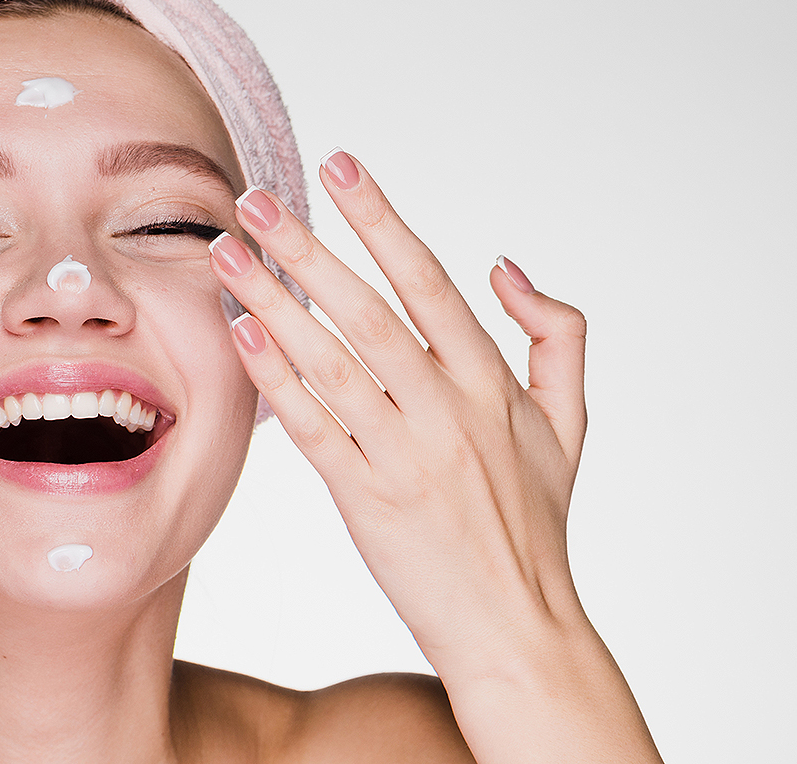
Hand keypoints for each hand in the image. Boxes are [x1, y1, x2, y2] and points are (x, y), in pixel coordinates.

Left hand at [209, 149, 658, 763]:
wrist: (520, 628)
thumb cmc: (536, 526)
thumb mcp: (570, 425)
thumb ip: (555, 336)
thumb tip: (505, 266)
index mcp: (494, 384)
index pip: (429, 281)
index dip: (381, 219)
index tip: (340, 167)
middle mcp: (450, 411)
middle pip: (369, 311)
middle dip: (307, 248)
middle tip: (254, 198)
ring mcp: (408, 456)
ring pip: (333, 362)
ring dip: (274, 304)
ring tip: (226, 257)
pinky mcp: (369, 501)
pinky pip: (315, 430)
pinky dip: (278, 381)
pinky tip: (242, 338)